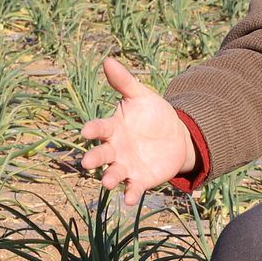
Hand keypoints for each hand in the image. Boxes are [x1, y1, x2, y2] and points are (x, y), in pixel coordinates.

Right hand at [80, 58, 194, 205]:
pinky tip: (129, 200)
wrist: (176, 135)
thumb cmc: (152, 114)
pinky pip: (133, 187)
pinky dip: (130, 193)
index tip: (86, 130)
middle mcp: (115, 149)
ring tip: (107, 182)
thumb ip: (125, 82)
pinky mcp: (140, 178)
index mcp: (113, 127)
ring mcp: (126, 165)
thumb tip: (108, 60)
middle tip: (87, 162)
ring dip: (110, 178)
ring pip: (114, 173)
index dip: (93, 129)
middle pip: (101, 154)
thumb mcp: (142, 96)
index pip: (100, 128)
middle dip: (94, 158)